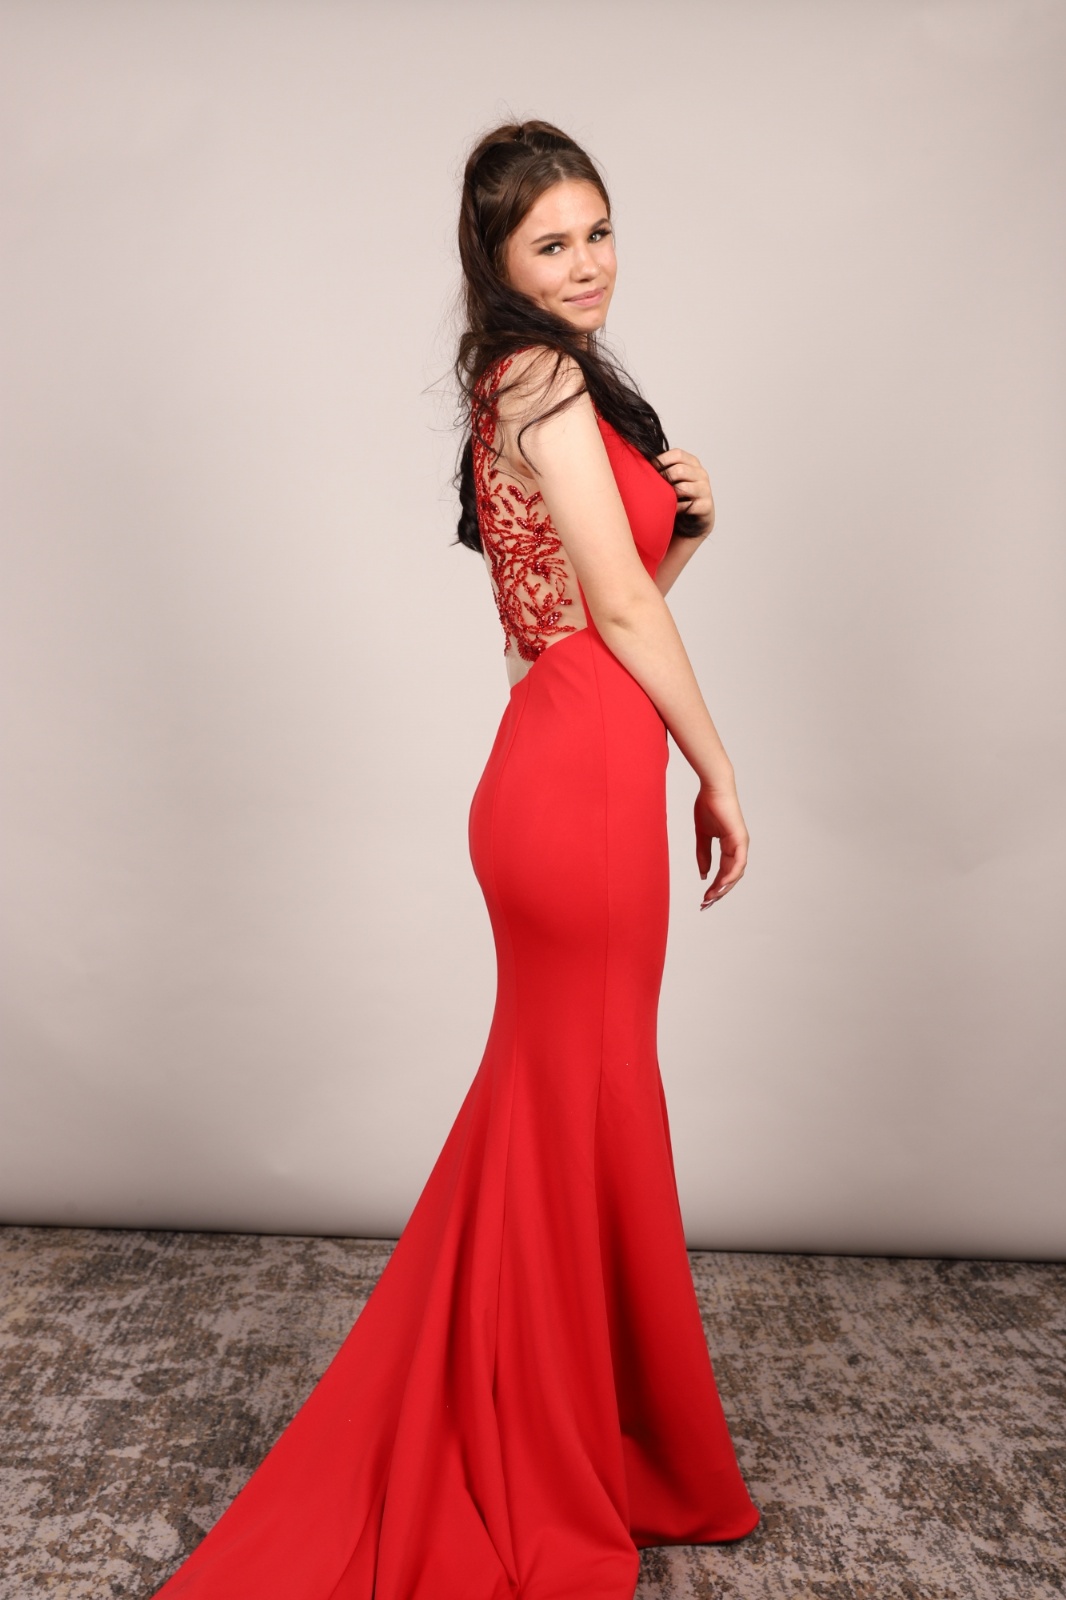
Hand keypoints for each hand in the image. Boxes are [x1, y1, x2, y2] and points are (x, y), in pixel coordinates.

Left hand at [656, 448, 714, 535]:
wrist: (694, 520)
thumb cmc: (678, 497)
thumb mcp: (672, 479)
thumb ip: (663, 468)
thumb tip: (640, 459)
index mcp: (693, 463)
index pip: (677, 454)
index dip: (661, 460)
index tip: (649, 469)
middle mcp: (701, 474)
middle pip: (679, 470)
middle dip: (664, 479)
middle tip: (654, 487)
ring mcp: (705, 489)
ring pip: (683, 488)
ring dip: (670, 495)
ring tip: (664, 500)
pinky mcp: (706, 506)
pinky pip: (688, 506)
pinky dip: (677, 509)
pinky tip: (673, 511)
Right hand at [695, 781, 748, 907]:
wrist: (713, 788)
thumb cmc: (707, 806)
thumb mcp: (702, 835)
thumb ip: (703, 855)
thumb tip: (704, 875)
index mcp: (729, 846)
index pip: (724, 872)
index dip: (715, 886)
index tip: (704, 898)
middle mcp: (738, 847)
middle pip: (731, 877)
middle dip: (719, 892)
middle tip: (706, 904)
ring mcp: (741, 843)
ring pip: (736, 873)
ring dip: (723, 887)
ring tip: (711, 898)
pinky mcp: (740, 839)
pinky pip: (738, 863)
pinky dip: (730, 876)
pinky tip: (720, 885)